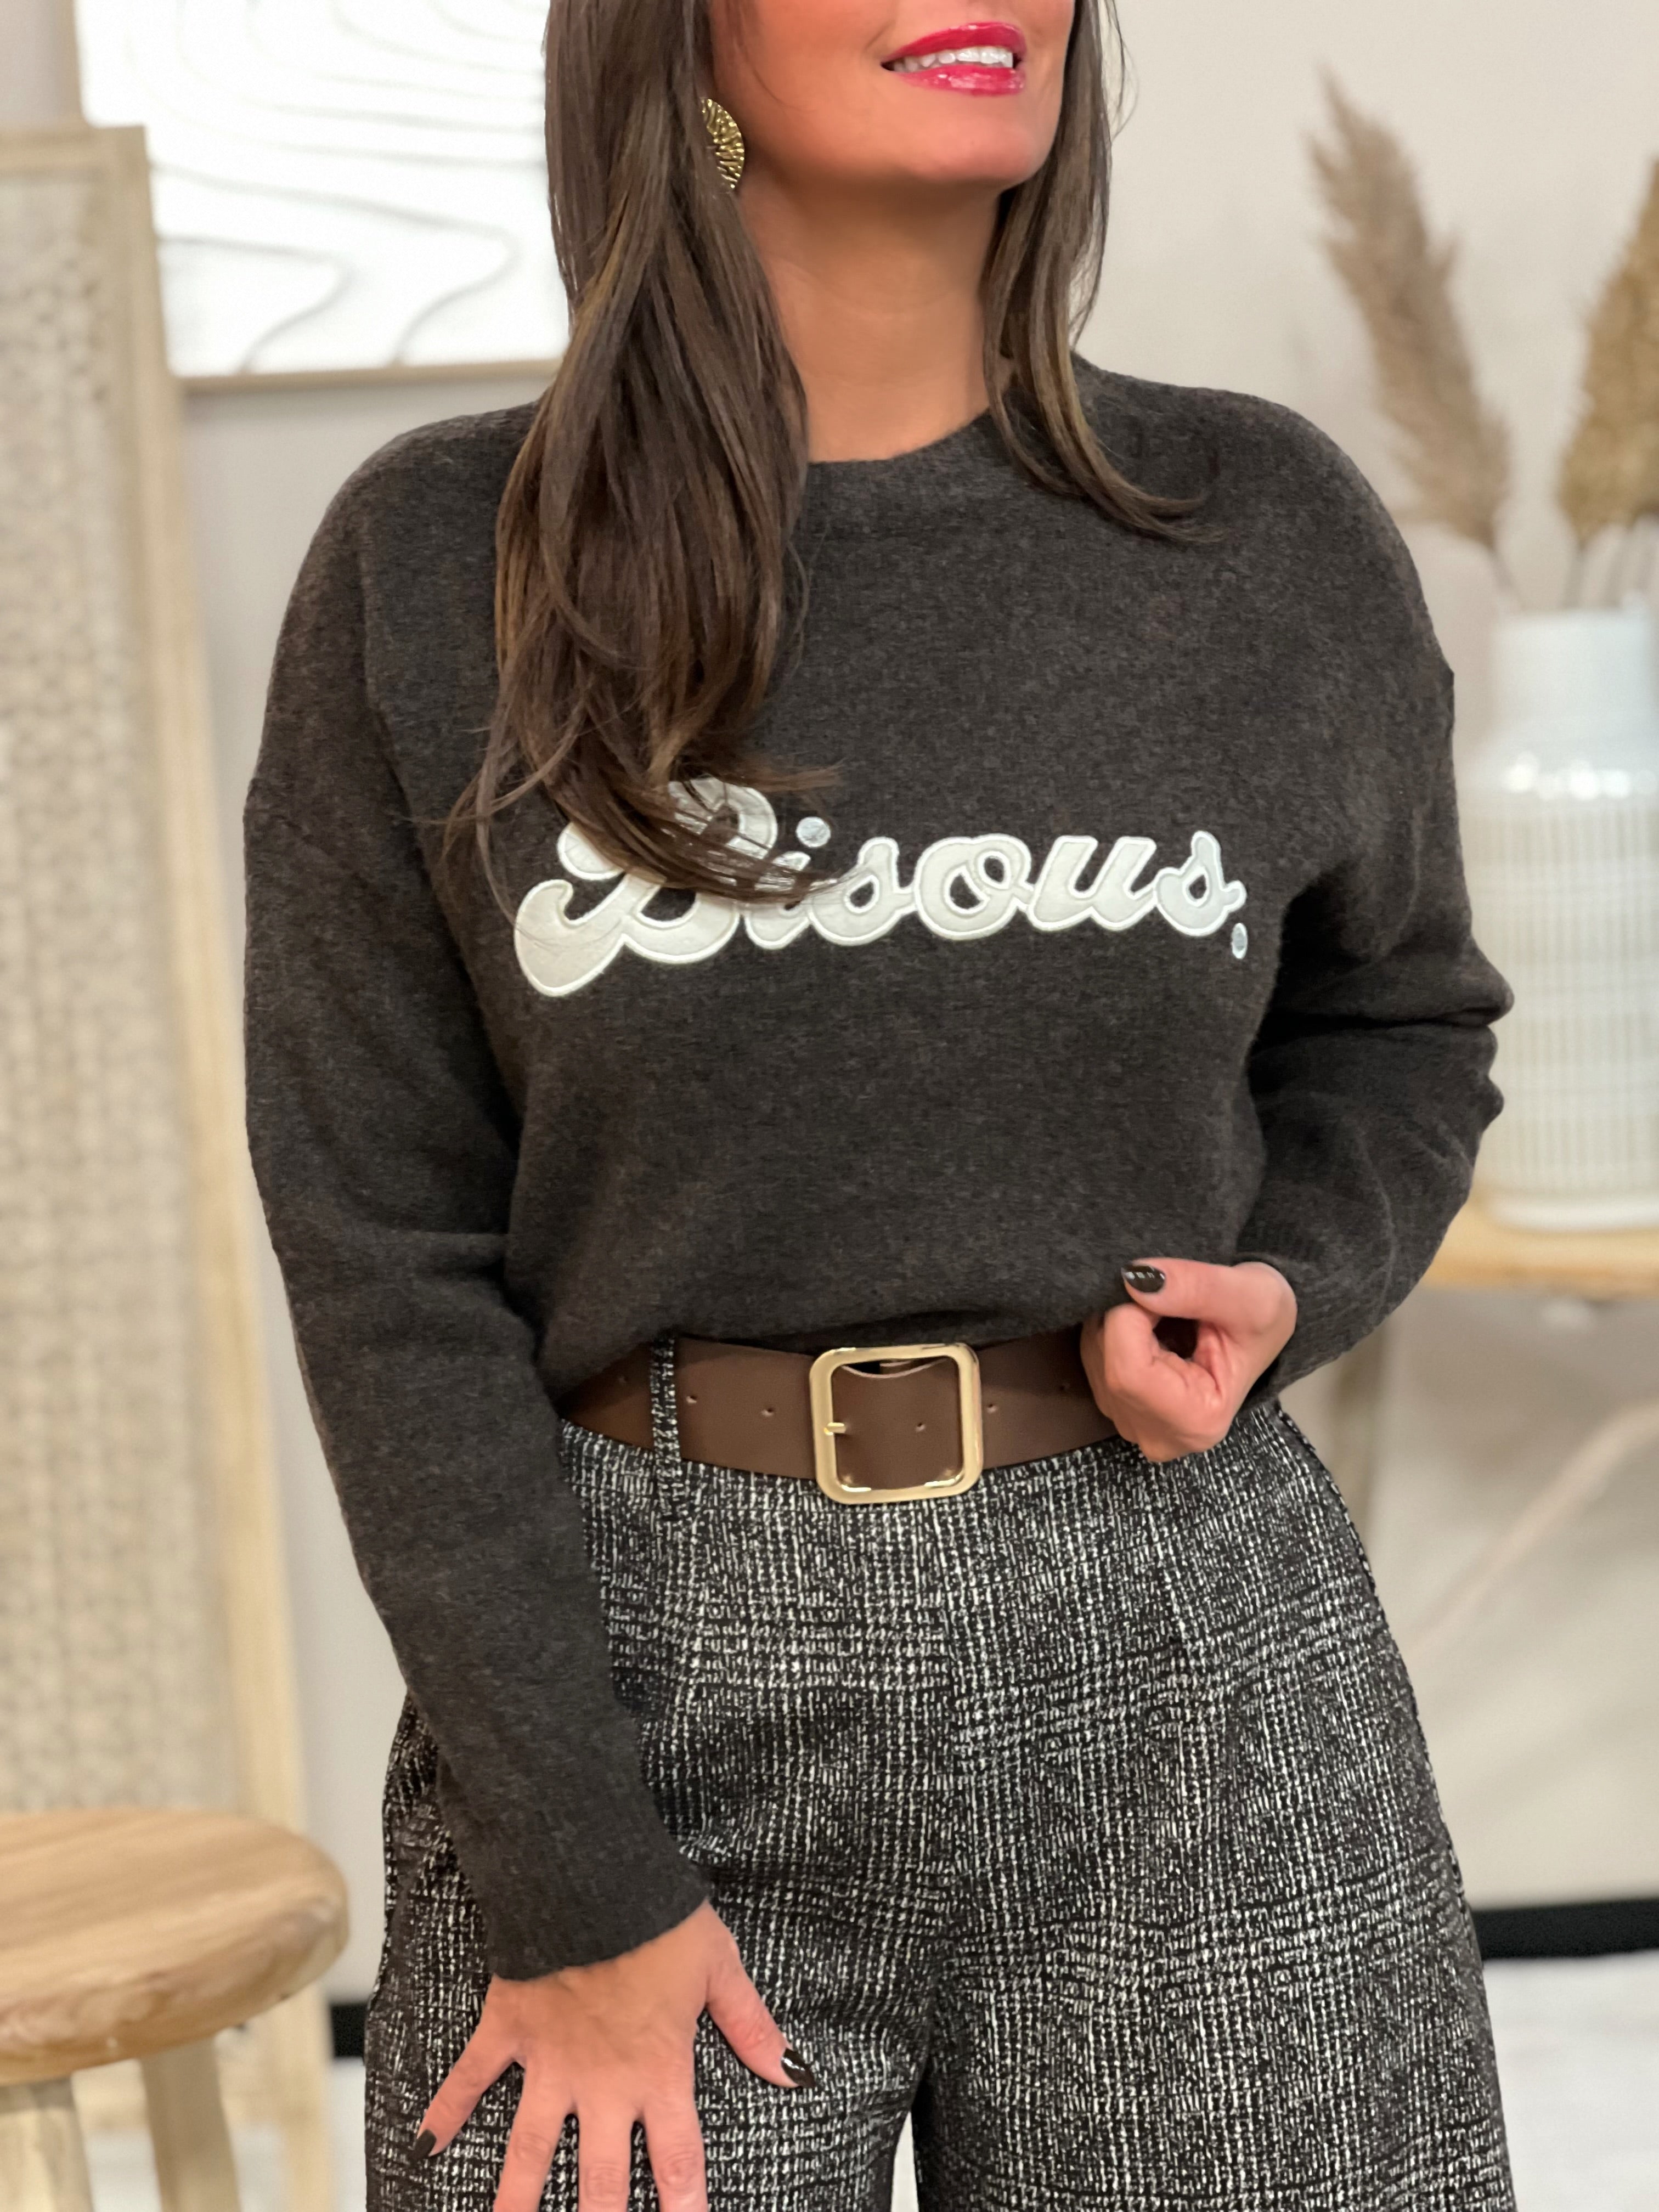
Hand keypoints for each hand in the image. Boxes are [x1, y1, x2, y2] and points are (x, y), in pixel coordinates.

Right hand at [416, 1902, 806, 2211]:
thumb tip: (794, 2071)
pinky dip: (443, 2113)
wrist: (591, 1877)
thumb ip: (752, 2025)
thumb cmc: (660, 1918)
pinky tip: (422, 2152)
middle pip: (600, 2180)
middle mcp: (602, 2082)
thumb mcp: (719, 1966)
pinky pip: (470, 2078)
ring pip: (529, 2149)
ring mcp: (550, 2061)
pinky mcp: (509, 2030)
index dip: (684, 2208)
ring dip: (516, 2201)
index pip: (677, 2160)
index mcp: (658, 2070)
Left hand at [1082, 1258, 1296, 1462]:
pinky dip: (1112, 1328)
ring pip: (1094, 1355)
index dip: (1132, 1317)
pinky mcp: (1116, 1404)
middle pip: (1107, 1365)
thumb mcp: (1251, 1295)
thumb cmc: (1263, 1317)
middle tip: (1166, 1297)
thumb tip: (1135, 1279)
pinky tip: (1148, 1325)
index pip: (1128, 1372)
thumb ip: (1196, 1286)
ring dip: (1117, 1319)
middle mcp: (1158, 1435)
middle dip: (1125, 1316)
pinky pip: (1092, 1355)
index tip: (1162, 1290)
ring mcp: (1132, 1422)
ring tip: (1163, 1311)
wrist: (1260, 1326)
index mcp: (1196, 1421)